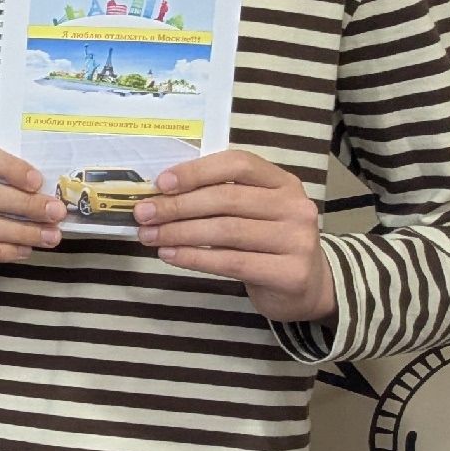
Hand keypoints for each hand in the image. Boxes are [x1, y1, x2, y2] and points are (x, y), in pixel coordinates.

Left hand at [135, 149, 331, 322]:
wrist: (306, 286)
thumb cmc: (265, 242)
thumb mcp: (251, 212)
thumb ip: (217, 197)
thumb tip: (158, 195)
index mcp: (283, 182)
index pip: (238, 164)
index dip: (197, 171)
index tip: (161, 183)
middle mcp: (295, 207)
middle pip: (227, 199)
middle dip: (178, 206)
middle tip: (142, 214)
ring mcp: (297, 240)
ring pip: (226, 231)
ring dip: (179, 233)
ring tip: (149, 236)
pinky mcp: (290, 272)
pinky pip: (231, 262)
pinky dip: (194, 257)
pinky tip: (169, 255)